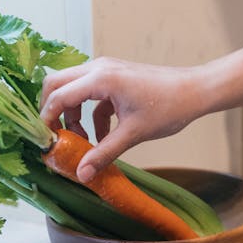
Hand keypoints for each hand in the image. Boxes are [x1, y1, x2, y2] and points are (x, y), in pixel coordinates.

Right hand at [39, 57, 204, 181]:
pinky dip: (91, 115)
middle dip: (52, 112)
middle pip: (57, 85)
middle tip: (56, 139)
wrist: (196, 91)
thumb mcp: (133, 133)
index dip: (46, 120)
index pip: (58, 96)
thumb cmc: (169, 107)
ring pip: (74, 90)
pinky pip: (92, 96)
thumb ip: (104, 153)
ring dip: (72, 116)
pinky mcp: (116, 79)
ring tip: (82, 143)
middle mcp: (99, 68)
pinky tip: (103, 138)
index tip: (45, 144)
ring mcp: (107, 71)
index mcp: (100, 78)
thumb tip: (81, 174)